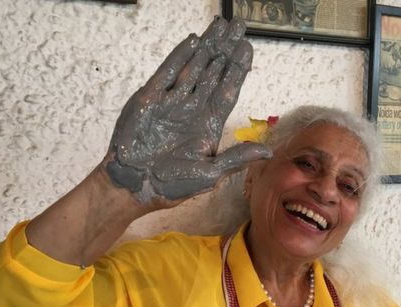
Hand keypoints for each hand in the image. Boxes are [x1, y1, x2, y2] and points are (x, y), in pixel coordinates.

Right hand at [105, 17, 271, 204]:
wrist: (133, 186)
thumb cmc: (172, 185)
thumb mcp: (209, 174)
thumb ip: (236, 158)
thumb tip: (268, 152)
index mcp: (209, 126)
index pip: (228, 90)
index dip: (238, 69)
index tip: (247, 47)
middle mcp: (193, 110)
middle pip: (214, 73)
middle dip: (226, 49)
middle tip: (237, 26)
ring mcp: (172, 103)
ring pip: (194, 68)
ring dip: (207, 47)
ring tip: (220, 27)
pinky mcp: (151, 99)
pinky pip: (168, 72)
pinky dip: (181, 56)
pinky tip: (194, 41)